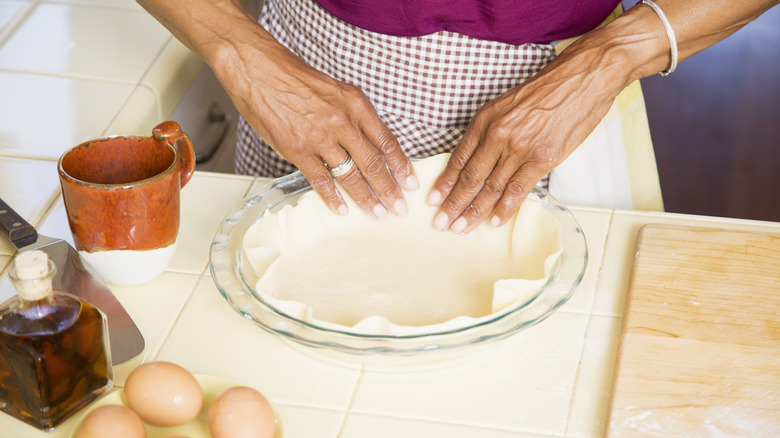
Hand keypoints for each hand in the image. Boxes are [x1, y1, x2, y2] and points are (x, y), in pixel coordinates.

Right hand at [224, 43, 418, 218]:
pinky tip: (342, 209)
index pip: (386, 140)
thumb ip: (353, 115)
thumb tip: (367, 142)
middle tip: (399, 207)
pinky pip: (320, 180)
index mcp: (355, 104)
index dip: (401, 165)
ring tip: (377, 213)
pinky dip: (332, 198)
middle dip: (389, 189)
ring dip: (366, 198)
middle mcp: (342, 121)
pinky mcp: (297, 149)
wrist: (257, 69)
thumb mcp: (335, 89)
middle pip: (373, 162)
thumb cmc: (293, 76)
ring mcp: (319, 137)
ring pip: (351, 175)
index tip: (410, 181)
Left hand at [426, 44, 619, 233]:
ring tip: (461, 229)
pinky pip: (517, 189)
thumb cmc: (548, 89)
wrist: (582, 79)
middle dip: (454, 204)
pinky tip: (494, 221)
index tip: (434, 199)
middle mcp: (497, 135)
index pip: (459, 158)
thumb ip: (492, 131)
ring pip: (490, 187)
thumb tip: (481, 160)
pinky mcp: (541, 159)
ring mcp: (519, 148)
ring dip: (474, 211)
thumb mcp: (507, 104)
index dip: (445, 182)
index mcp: (485, 120)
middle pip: (470, 177)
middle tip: (442, 223)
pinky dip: (505, 208)